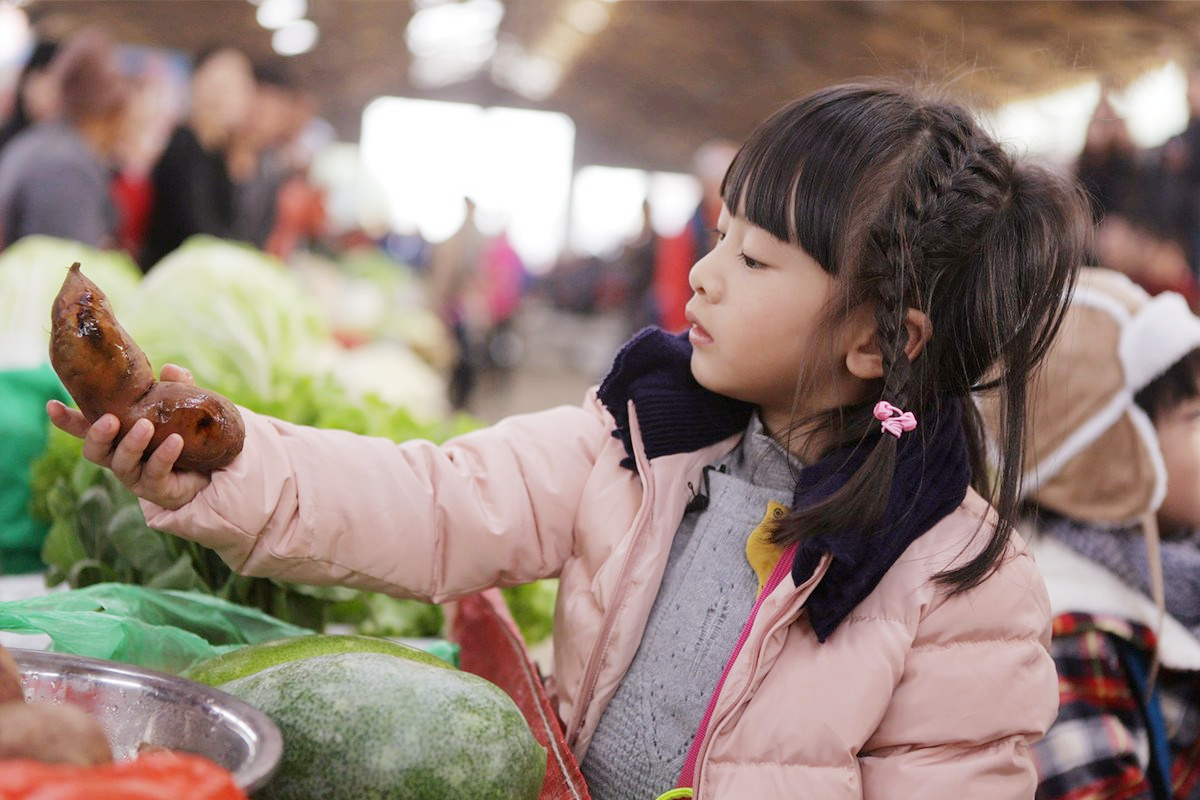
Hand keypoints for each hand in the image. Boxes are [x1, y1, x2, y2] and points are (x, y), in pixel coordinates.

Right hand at [45, 364, 211, 509]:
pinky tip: (175, 441)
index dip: (66, 420)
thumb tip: (169, 369)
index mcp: (118, 435)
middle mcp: (120, 456)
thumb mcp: (180, 407)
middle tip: (110, 419)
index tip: (51, 406)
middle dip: (97, 434)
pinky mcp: (157, 488)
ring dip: (131, 443)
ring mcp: (136, 475)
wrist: (210, 471)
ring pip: (121, 463)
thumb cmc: (186, 435)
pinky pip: (156, 472)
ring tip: (146, 426)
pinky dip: (164, 455)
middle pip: (94, 450)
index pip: (86, 427)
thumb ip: (175, 387)